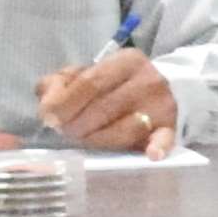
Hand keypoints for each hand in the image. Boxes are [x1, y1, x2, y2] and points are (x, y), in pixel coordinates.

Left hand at [37, 46, 177, 154]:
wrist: (164, 91)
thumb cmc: (114, 86)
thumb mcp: (87, 73)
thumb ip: (60, 83)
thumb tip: (47, 103)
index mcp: (125, 61)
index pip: (90, 82)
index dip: (65, 102)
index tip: (49, 118)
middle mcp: (148, 80)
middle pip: (105, 107)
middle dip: (77, 124)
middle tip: (65, 132)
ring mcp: (161, 106)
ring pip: (125, 128)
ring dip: (98, 139)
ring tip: (86, 139)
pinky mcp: (170, 128)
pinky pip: (165, 139)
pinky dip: (158, 146)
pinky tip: (151, 155)